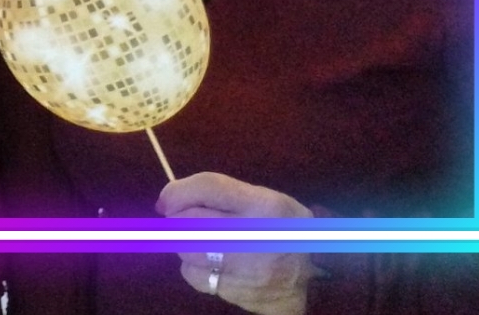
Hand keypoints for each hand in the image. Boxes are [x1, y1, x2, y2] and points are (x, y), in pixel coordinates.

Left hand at [158, 172, 321, 314]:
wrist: (312, 279)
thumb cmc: (282, 230)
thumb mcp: (265, 200)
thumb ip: (221, 194)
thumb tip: (168, 198)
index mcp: (266, 205)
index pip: (210, 187)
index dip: (178, 191)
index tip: (166, 200)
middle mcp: (258, 235)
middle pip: (192, 220)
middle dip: (177, 220)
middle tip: (179, 221)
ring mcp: (249, 269)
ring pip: (189, 250)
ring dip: (184, 244)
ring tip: (200, 243)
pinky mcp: (240, 292)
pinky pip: (197, 276)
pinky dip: (194, 269)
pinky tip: (210, 264)